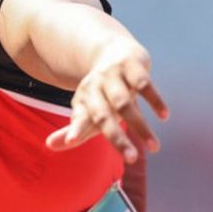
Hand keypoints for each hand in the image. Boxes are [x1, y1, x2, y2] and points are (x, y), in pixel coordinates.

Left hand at [45, 38, 168, 163]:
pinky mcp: (133, 65)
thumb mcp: (87, 107)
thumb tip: (48, 145)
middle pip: (104, 116)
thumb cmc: (101, 91)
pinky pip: (144, 83)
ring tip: (154, 147)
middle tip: (132, 160)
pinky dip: (154, 100)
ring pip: (125, 103)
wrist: (112, 51)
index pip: (79, 118)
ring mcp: (114, 75)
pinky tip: (164, 116)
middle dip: (117, 138)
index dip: (75, 129)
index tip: (70, 141)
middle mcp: (96, 86)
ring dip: (140, 126)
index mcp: (83, 99)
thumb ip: (74, 129)